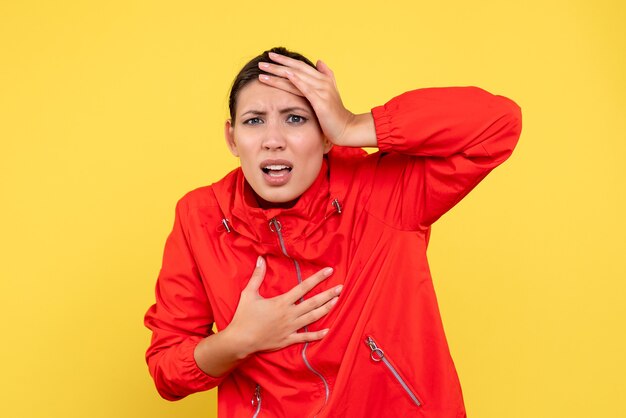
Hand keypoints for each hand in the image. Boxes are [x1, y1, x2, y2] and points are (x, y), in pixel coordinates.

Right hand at [225, 256, 341, 356]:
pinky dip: (317, 335)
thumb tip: (260, 259)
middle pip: (313, 302)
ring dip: (326, 309)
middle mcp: (289, 314)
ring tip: (337, 302)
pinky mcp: (288, 339)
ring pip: (313, 318)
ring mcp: (290, 328)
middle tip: (341, 288)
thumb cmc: (243, 317)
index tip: (329, 271)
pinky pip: (305, 337)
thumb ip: (257, 276)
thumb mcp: (248, 293)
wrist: (240, 340)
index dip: (317, 278)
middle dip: (328, 294)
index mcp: (281, 302)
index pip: (303, 287)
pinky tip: (328, 331)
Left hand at [258, 52, 375, 147]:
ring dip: (279, 73)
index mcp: (322, 79)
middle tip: (261, 61)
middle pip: (296, 69)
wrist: (347, 128)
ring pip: (297, 77)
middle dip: (278, 64)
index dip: (285, 61)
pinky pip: (307, 89)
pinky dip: (296, 80)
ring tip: (263, 71)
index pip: (300, 66)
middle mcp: (322, 82)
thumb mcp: (331, 93)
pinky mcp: (321, 101)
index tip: (270, 57)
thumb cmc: (336, 115)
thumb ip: (326, 76)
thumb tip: (319, 61)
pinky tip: (286, 75)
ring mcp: (322, 91)